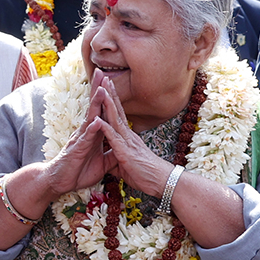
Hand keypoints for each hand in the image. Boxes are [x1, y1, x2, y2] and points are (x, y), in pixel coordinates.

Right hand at [37, 71, 116, 197]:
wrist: (61, 183)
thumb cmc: (79, 171)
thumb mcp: (102, 163)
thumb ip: (111, 153)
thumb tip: (122, 148)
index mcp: (94, 134)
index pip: (101, 111)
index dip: (106, 97)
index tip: (111, 80)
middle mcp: (86, 132)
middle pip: (94, 108)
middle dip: (98, 90)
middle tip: (103, 72)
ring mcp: (80, 140)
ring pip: (90, 118)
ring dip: (95, 104)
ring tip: (101, 90)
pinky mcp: (76, 150)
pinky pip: (85, 139)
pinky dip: (91, 130)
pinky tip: (96, 121)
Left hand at [94, 77, 175, 196]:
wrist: (162, 182)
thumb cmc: (146, 175)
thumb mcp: (127, 166)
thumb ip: (117, 160)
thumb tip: (110, 161)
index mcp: (128, 137)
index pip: (119, 115)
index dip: (112, 100)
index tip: (106, 86)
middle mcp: (128, 136)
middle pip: (117, 110)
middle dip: (110, 93)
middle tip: (103, 77)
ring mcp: (127, 142)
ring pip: (115, 119)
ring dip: (107, 104)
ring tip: (101, 89)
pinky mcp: (125, 153)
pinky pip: (114, 138)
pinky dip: (105, 128)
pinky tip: (97, 119)